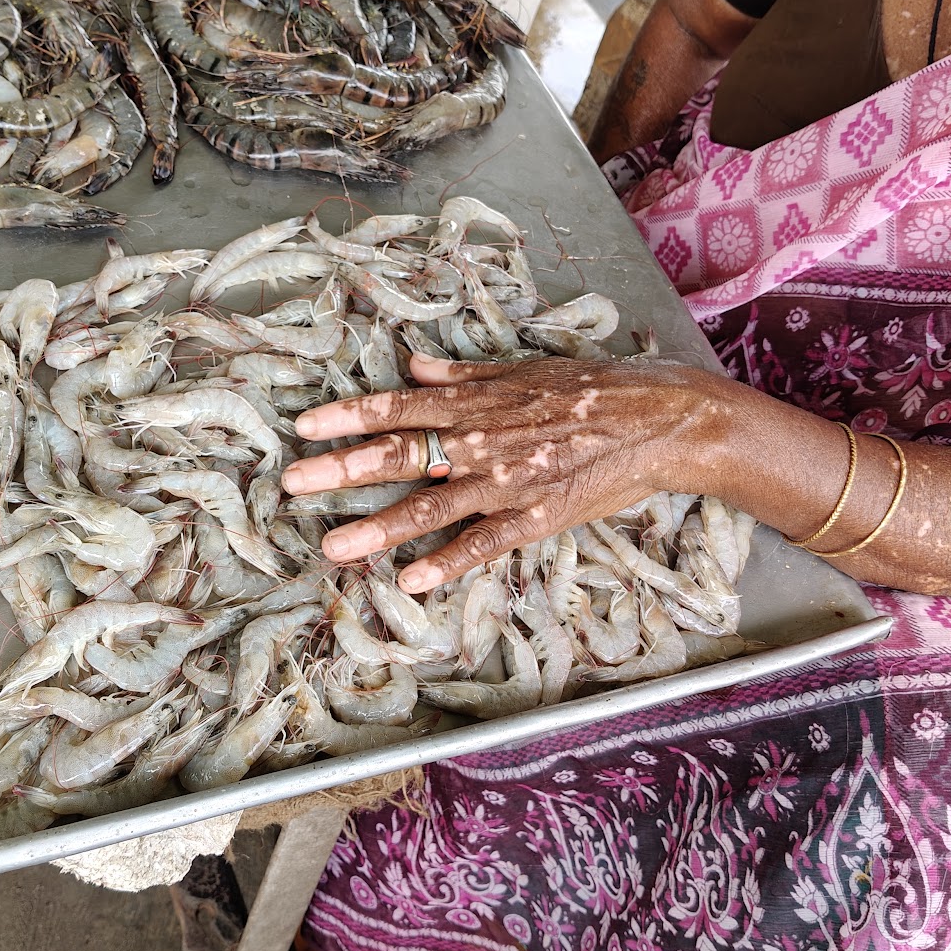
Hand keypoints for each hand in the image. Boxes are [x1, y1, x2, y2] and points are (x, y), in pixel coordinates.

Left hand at [281, 353, 724, 591]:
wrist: (660, 420)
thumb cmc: (595, 388)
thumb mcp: (525, 370)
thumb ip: (464, 377)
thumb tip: (412, 370)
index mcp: (476, 403)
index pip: (397, 409)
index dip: (348, 417)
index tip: (304, 426)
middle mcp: (481, 441)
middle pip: (398, 456)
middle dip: (340, 470)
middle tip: (290, 484)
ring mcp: (505, 482)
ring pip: (430, 507)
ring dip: (377, 527)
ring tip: (332, 546)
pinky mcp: (535, 518)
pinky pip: (482, 544)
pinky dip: (447, 563)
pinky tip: (411, 581)